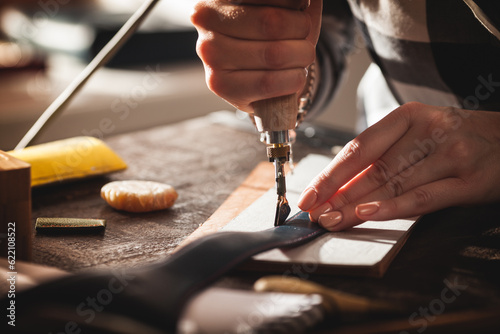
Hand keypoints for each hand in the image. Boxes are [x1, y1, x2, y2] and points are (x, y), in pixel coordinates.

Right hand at [191, 0, 321, 112]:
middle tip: (303, 34)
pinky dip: (294, 80)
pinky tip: (293, 75)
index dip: (294, 2)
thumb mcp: (286, 4)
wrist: (266, 71)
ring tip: (300, 56)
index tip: (300, 6)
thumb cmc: (277, 30)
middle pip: (272, 23)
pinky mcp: (219, 85)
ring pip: (274, 55)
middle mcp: (207, 19)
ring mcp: (210, 54)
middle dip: (301, 29)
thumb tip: (302, 0)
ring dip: (301, 56)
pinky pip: (269, 83)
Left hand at [298, 102, 499, 230]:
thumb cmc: (456, 137)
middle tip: (314, 214)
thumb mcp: (419, 134)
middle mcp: (429, 131)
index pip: (359, 147)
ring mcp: (451, 154)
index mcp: (409, 116)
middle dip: (338, 195)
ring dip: (357, 206)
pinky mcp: (469, 181)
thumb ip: (384, 156)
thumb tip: (341, 186)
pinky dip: (393, 207)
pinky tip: (368, 215)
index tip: (309, 194)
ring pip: (393, 185)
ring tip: (332, 221)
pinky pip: (424, 197)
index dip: (331, 174)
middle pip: (373, 169)